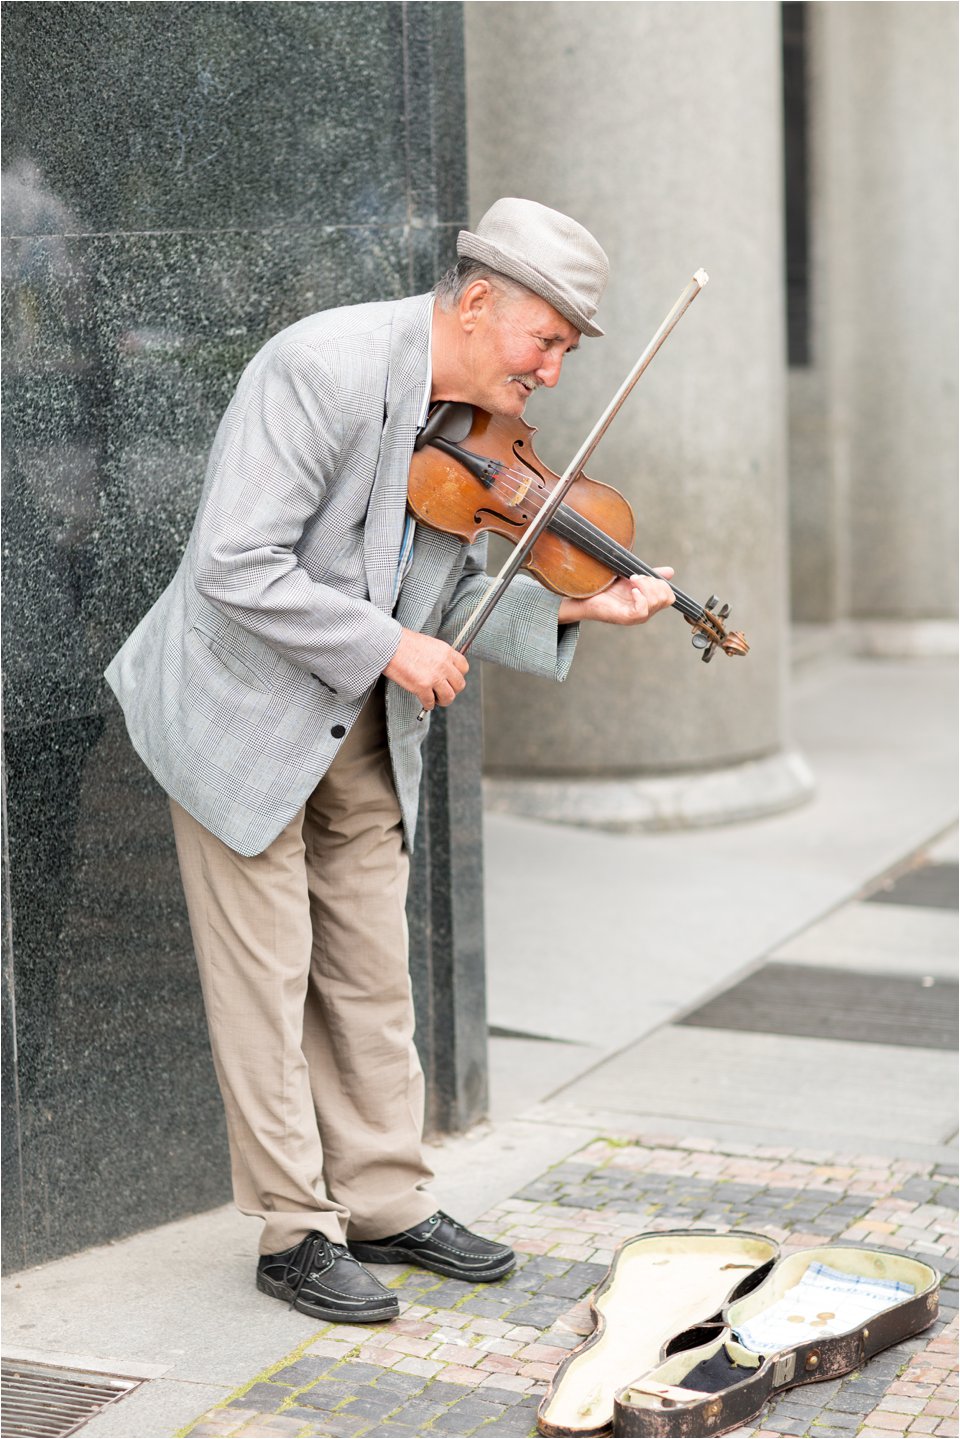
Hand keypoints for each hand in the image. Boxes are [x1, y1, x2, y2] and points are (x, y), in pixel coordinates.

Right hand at [383, 627, 468, 709]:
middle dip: (453, 690)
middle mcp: (444, 665)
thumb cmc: (403, 642)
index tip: (452, 679)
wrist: (389, 645)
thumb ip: (439, 656)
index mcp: (446, 652)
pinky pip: (430, 702)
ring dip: (442, 700)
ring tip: (436, 699)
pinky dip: (428, 704)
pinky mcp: (422, 687)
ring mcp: (434, 677)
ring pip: (449, 697)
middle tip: (444, 691)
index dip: (459, 676)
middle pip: (459, 685)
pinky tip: (424, 702)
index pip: (464, 668)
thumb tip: (442, 668)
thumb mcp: (429, 644)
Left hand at [557, 568, 675, 625]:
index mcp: (647, 604)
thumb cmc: (605, 588)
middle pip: (665, 598)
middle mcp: (644, 612)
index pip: (669, 596)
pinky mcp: (626, 618)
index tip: (643, 575)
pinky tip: (631, 590)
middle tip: (635, 577)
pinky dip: (640, 597)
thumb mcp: (631, 579)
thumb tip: (671, 571)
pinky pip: (642, 610)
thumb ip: (649, 576)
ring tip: (631, 580)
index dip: (661, 583)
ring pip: (656, 602)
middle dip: (654, 582)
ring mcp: (636, 617)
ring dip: (646, 586)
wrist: (585, 595)